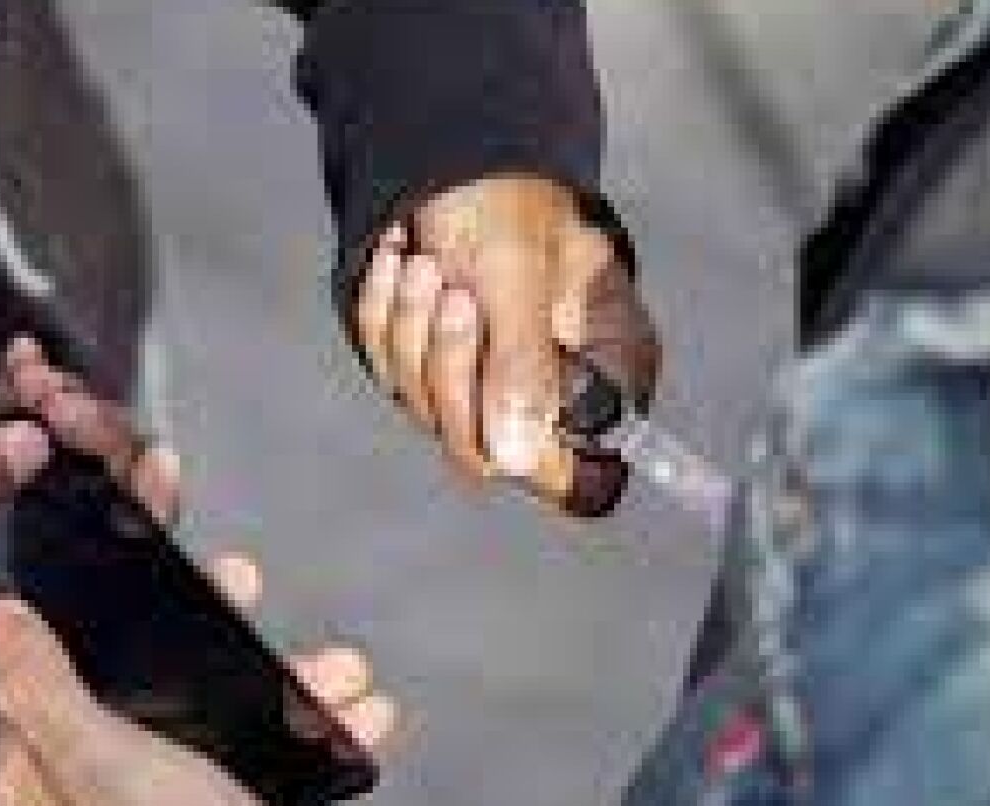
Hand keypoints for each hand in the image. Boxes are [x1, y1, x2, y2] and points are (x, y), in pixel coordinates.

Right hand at [0, 337, 179, 606]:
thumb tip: (30, 447)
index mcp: (1, 577)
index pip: (95, 550)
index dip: (137, 504)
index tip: (144, 455)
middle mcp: (13, 542)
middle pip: (98, 491)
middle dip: (96, 434)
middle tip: (57, 400)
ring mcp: (0, 493)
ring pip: (71, 448)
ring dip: (63, 401)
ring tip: (32, 376)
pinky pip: (30, 417)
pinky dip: (33, 383)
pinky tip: (24, 360)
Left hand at [0, 566, 398, 805]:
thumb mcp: (109, 769)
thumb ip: (43, 691)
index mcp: (38, 779)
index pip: (46, 657)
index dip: (93, 595)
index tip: (142, 541)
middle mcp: (86, 796)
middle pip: (134, 674)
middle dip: (205, 629)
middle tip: (242, 585)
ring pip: (206, 710)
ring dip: (277, 679)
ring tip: (333, 669)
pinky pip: (252, 754)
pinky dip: (301, 728)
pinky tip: (350, 713)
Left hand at [355, 173, 661, 515]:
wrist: (449, 144)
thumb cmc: (504, 194)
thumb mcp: (517, 274)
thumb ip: (522, 366)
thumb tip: (516, 457)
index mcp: (605, 372)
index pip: (587, 478)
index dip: (543, 466)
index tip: (497, 407)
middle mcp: (549, 389)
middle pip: (486, 449)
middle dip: (451, 367)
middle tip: (451, 290)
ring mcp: (485, 378)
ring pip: (427, 411)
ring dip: (412, 332)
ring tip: (423, 263)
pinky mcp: (430, 361)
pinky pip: (391, 371)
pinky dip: (383, 317)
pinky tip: (396, 261)